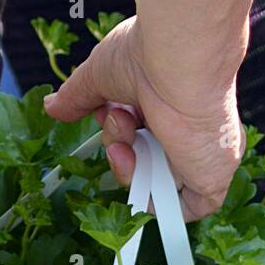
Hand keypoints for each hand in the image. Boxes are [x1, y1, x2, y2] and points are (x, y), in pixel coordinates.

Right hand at [43, 17, 243, 220]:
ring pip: (155, 182)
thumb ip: (78, 96)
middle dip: (118, 142)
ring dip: (129, 165)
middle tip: (119, 119)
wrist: (179, 61)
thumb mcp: (100, 75)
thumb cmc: (149, 56)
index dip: (116, 129)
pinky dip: (156, 202)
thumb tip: (53, 106)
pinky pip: (183, 208)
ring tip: (130, 135)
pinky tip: (144, 172)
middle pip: (143, 157)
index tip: (107, 110)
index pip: (140, 131)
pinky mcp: (212, 179)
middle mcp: (189, 129)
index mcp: (171, 102)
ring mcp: (201, 157)